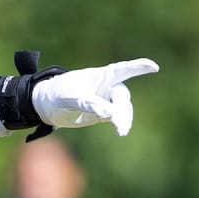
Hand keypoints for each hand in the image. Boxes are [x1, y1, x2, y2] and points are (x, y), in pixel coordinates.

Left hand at [31, 58, 158, 135]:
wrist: (45, 105)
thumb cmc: (56, 94)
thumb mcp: (67, 98)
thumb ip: (88, 103)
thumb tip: (110, 114)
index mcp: (99, 76)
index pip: (122, 70)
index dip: (138, 67)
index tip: (154, 66)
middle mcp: (106, 87)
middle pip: (122, 96)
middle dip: (122, 108)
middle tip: (119, 124)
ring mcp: (106, 101)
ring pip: (122, 109)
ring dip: (124, 119)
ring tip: (121, 131)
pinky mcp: (103, 114)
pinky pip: (117, 118)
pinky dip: (120, 123)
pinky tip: (121, 130)